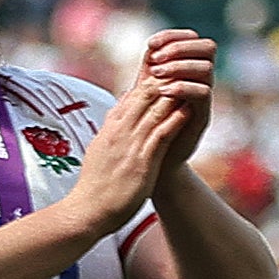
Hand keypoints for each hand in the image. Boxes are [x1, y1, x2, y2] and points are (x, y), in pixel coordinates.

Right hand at [69, 77, 185, 235]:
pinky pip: (160, 134)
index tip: (168, 70)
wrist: (88, 211)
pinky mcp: (141, 161)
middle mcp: (118, 131)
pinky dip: (175, 119)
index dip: (150, 79)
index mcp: (109, 127)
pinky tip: (188, 109)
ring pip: (153, 109)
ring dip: (173, 93)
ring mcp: (129, 144)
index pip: (132, 94)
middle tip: (183, 67)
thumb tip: (120, 118)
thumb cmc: (96, 184)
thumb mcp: (101, 150)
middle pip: (144, 94)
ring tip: (190, 80)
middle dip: (165, 79)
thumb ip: (113, 132)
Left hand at [135, 29, 215, 174]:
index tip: (151, 44)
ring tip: (156, 73)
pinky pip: (203, 93)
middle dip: (180, 47)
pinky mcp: (202, 116)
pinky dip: (183, 87)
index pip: (191, 39)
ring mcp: (202, 97)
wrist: (150, 162)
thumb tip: (150, 47)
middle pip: (206, 48)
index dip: (174, 36)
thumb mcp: (143, 94)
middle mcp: (198, 81)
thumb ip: (149, 71)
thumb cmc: (144, 126)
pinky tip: (164, 90)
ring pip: (206, 68)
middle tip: (156, 59)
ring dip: (180, 66)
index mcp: (184, 71)